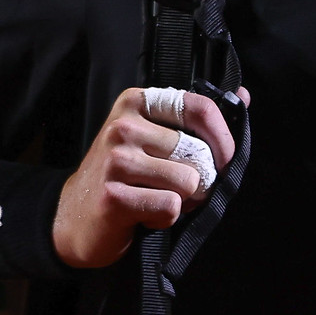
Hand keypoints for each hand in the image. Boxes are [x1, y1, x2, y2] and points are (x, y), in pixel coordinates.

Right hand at [50, 85, 244, 267]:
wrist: (72, 216)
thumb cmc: (122, 176)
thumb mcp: (154, 137)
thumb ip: (196, 118)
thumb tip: (243, 95)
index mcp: (137, 102)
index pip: (200, 108)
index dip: (223, 139)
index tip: (225, 160)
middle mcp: (124, 126)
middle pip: (198, 153)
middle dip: (200, 179)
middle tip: (177, 188)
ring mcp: (116, 159)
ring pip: (188, 182)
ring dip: (182, 200)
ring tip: (155, 198)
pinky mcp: (113, 195)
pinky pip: (170, 207)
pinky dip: (164, 218)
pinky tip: (142, 214)